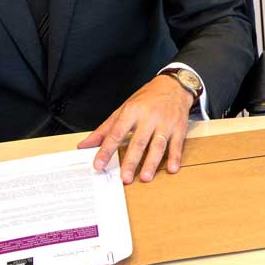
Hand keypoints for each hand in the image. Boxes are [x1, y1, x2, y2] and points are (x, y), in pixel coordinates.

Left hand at [78, 75, 193, 182]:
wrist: (174, 86)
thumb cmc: (146, 99)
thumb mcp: (124, 109)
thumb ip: (105, 129)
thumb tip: (85, 145)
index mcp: (132, 111)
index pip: (116, 133)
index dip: (106, 150)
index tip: (98, 164)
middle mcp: (149, 117)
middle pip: (139, 142)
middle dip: (131, 161)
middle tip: (124, 178)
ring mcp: (166, 123)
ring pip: (158, 145)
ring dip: (151, 162)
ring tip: (145, 177)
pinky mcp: (179, 128)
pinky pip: (177, 145)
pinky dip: (175, 157)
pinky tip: (172, 169)